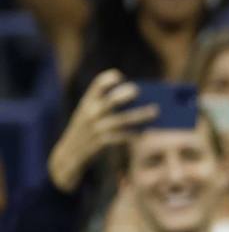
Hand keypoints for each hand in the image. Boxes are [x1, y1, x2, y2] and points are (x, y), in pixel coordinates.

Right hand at [48, 70, 157, 192]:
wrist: (68, 155)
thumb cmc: (87, 133)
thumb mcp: (90, 116)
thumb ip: (107, 108)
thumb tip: (140, 104)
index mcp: (87, 103)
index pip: (97, 85)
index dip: (108, 79)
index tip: (120, 76)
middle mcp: (90, 113)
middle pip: (111, 100)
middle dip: (124, 94)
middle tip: (139, 90)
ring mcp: (95, 128)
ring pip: (121, 120)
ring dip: (139, 115)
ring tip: (155, 111)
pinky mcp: (100, 143)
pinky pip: (120, 138)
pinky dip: (133, 134)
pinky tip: (145, 133)